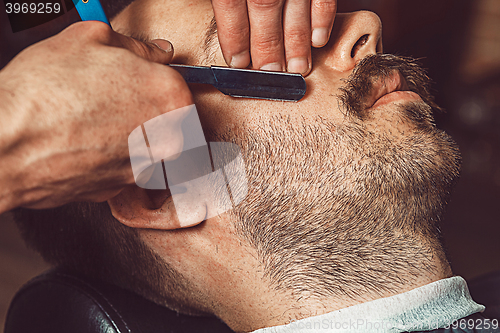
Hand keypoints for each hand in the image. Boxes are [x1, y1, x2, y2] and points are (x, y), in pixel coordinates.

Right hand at [0, 21, 192, 211]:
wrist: (7, 144)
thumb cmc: (44, 94)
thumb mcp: (91, 40)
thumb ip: (136, 47)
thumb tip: (155, 53)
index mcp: (169, 96)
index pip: (177, 85)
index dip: (152, 80)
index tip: (137, 81)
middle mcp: (166, 138)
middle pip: (166, 118)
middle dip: (144, 108)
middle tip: (112, 101)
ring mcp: (145, 168)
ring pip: (144, 144)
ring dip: (126, 133)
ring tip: (90, 121)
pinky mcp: (120, 189)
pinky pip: (122, 166)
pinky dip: (108, 156)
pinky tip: (83, 142)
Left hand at [212, 0, 335, 74]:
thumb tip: (227, 29)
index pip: (230, 4)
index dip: (234, 37)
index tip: (237, 63)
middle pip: (263, 10)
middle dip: (267, 47)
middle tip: (270, 74)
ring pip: (295, 9)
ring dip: (296, 43)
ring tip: (297, 68)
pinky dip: (323, 19)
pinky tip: (318, 41)